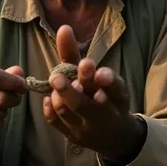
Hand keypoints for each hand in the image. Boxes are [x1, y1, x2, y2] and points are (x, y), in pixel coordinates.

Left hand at [43, 26, 145, 163]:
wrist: (116, 136)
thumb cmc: (109, 99)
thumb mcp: (101, 77)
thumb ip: (78, 54)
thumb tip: (63, 28)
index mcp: (117, 98)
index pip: (112, 89)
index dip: (102, 79)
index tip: (88, 65)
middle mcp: (103, 116)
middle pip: (83, 105)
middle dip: (70, 91)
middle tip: (56, 77)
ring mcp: (85, 128)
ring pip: (67, 114)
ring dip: (59, 97)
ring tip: (55, 83)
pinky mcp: (72, 137)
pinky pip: (57, 125)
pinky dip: (50, 110)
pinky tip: (49, 98)